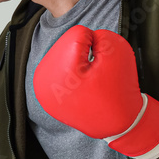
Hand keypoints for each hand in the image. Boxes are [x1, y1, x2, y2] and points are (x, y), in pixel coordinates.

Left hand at [32, 25, 158, 158]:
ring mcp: (40, 88)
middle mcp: (43, 80)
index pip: (78, 33)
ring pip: (60, 54)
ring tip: (87, 81)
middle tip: (95, 75)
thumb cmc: (118, 90)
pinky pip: (56, 68)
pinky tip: (78, 85)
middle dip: (84, 53)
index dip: (96, 44)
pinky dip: (69, 71)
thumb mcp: (118, 53)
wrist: (116, 124)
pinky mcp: (43, 93)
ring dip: (76, 60)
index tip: (102, 64)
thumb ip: (101, 35)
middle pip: (65, 43)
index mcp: (60, 70)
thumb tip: (83, 36)